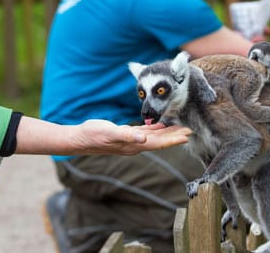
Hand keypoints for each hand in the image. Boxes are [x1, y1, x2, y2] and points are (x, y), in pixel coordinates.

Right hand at [71, 120, 191, 155]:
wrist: (80, 139)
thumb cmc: (94, 135)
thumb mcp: (110, 132)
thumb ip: (127, 135)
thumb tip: (144, 139)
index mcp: (134, 145)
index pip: (159, 143)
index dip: (173, 140)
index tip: (187, 136)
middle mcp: (135, 145)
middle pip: (160, 141)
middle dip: (174, 137)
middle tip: (189, 131)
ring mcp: (131, 141)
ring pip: (154, 137)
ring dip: (167, 133)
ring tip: (179, 128)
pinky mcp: (125, 135)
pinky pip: (145, 132)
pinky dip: (154, 129)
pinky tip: (159, 125)